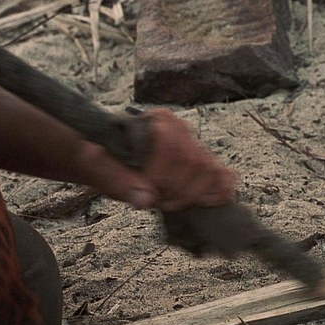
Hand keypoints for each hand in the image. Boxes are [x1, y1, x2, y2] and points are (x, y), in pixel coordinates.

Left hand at [78, 109, 237, 210]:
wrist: (108, 159)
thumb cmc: (105, 159)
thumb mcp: (102, 167)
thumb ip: (119, 180)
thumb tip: (145, 199)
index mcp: (156, 121)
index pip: (171, 146)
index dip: (163, 175)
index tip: (149, 193)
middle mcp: (179, 128)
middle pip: (194, 160)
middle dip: (178, 189)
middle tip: (160, 202)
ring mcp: (194, 145)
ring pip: (209, 169)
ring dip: (194, 194)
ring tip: (171, 204)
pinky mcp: (202, 162)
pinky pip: (221, 174)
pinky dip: (220, 190)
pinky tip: (208, 204)